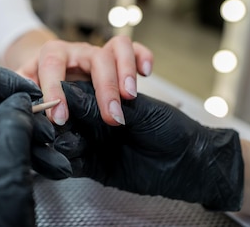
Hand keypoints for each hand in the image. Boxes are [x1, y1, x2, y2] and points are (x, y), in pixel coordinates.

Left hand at [17, 35, 152, 125]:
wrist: (45, 66)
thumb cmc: (36, 81)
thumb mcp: (24, 86)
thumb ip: (22, 94)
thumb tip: (18, 107)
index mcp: (51, 56)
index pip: (52, 66)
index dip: (56, 90)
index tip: (60, 118)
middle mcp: (77, 51)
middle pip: (95, 58)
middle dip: (104, 88)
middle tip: (112, 117)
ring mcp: (98, 51)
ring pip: (117, 47)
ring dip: (125, 71)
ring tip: (130, 96)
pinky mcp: (114, 55)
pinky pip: (133, 47)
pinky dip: (142, 56)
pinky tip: (146, 73)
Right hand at [54, 80, 243, 210]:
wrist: (190, 164)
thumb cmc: (173, 128)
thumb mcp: (142, 110)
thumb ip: (106, 101)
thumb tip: (71, 92)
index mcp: (107, 91)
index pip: (78, 84)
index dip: (65, 88)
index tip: (64, 96)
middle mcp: (94, 113)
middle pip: (65, 107)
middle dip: (58, 107)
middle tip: (61, 118)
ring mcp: (92, 138)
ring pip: (63, 132)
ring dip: (58, 133)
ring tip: (58, 135)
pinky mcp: (92, 164)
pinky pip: (70, 160)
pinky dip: (62, 159)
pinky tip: (62, 155)